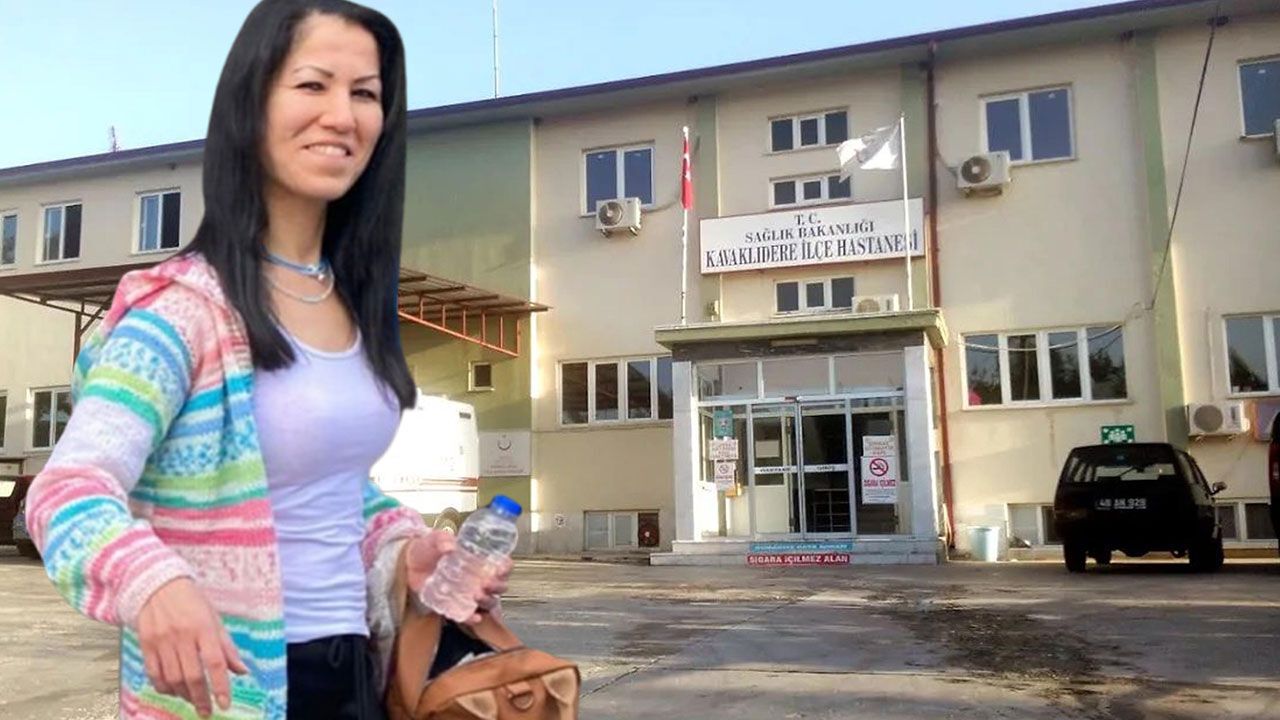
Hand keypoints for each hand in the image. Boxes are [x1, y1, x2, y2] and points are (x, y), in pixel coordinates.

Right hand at [136, 577, 247, 717]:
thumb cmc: (191, 602)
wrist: (157, 585)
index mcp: (204, 627)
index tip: (224, 704)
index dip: (220, 686)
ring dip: (183, 695)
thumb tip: (242, 671)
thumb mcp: (214, 619)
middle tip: (206, 712)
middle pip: (192, 675)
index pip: (215, 662)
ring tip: (192, 700)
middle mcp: (182, 635)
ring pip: (172, 678)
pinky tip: (172, 691)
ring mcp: (162, 641)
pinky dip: (164, 687)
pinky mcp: (146, 644)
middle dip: (201, 698)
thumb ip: (227, 647)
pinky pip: (154, 673)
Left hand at [404, 533, 512, 623]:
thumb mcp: (434, 539)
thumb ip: (442, 539)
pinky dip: (473, 617)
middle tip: (487, 583)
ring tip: (477, 595)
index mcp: (478, 561)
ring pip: (488, 602)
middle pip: (499, 586)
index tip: (501, 568)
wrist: (408, 565)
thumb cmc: (426, 550)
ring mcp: (468, 594)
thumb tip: (450, 546)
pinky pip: (468, 615)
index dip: (505, 567)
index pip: (501, 565)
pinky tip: (475, 617)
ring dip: (486, 600)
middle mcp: (477, 578)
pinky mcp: (455, 606)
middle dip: (497, 586)